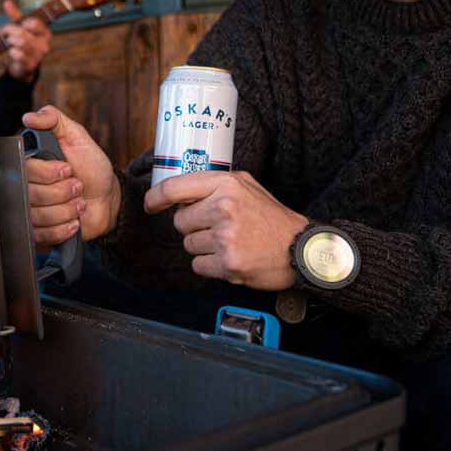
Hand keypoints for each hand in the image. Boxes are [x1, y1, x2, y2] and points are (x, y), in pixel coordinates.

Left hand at [1, 0, 50, 80]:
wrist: (24, 66)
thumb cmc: (23, 42)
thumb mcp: (20, 27)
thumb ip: (14, 15)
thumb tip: (6, 2)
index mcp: (44, 33)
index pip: (35, 23)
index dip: (23, 23)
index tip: (19, 24)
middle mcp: (44, 44)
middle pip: (23, 33)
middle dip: (10, 30)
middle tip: (4, 31)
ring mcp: (38, 56)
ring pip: (21, 43)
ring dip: (10, 41)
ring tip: (8, 41)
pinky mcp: (30, 65)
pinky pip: (18, 55)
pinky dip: (12, 51)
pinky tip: (11, 51)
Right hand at [22, 106, 120, 244]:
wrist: (107, 198)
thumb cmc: (92, 167)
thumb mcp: (77, 136)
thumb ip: (54, 120)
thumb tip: (28, 117)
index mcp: (30, 165)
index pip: (25, 171)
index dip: (50, 173)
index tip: (69, 169)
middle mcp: (26, 189)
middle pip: (31, 195)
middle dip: (63, 192)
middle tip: (78, 186)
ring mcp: (31, 213)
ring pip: (37, 217)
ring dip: (66, 211)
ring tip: (78, 204)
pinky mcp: (39, 234)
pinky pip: (42, 236)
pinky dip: (63, 229)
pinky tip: (74, 221)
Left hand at [144, 171, 307, 290]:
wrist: (300, 249)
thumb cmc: (271, 218)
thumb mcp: (246, 186)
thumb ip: (214, 186)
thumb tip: (178, 193)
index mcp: (226, 185)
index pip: (175, 188)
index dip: (156, 197)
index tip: (150, 205)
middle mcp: (224, 208)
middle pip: (179, 222)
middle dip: (194, 227)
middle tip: (220, 228)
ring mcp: (225, 237)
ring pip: (188, 245)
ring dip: (203, 248)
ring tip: (230, 243)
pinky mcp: (228, 263)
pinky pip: (198, 265)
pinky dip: (210, 266)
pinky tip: (231, 258)